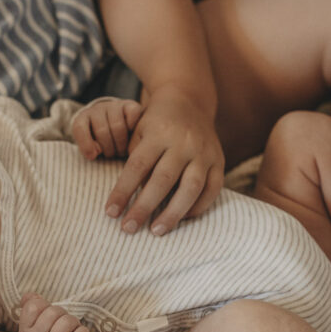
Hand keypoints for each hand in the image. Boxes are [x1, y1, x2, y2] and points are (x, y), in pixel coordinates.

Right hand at [17, 293, 91, 331]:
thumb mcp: (39, 320)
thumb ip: (32, 305)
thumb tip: (28, 296)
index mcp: (25, 331)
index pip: (33, 306)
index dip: (45, 305)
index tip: (48, 316)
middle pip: (53, 312)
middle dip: (62, 313)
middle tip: (63, 325)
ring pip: (67, 321)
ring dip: (73, 322)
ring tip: (70, 331)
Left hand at [71, 98, 142, 159]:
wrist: (122, 127)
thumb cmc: (103, 142)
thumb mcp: (91, 147)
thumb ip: (90, 150)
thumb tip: (94, 154)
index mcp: (83, 118)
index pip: (79, 128)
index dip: (85, 144)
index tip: (92, 156)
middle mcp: (98, 109)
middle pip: (101, 130)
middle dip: (108, 148)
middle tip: (113, 155)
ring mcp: (114, 105)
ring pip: (117, 126)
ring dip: (121, 144)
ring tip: (122, 151)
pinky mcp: (130, 105)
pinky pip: (132, 115)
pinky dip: (133, 128)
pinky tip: (132, 134)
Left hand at [105, 89, 223, 234]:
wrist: (189, 101)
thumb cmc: (156, 123)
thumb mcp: (139, 132)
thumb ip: (135, 161)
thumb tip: (128, 198)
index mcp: (159, 134)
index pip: (137, 167)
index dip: (122, 192)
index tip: (110, 213)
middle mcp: (184, 143)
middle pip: (163, 180)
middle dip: (144, 207)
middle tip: (128, 228)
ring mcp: (204, 152)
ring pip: (190, 188)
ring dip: (173, 213)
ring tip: (156, 230)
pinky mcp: (219, 160)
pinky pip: (212, 189)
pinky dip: (198, 207)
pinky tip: (183, 218)